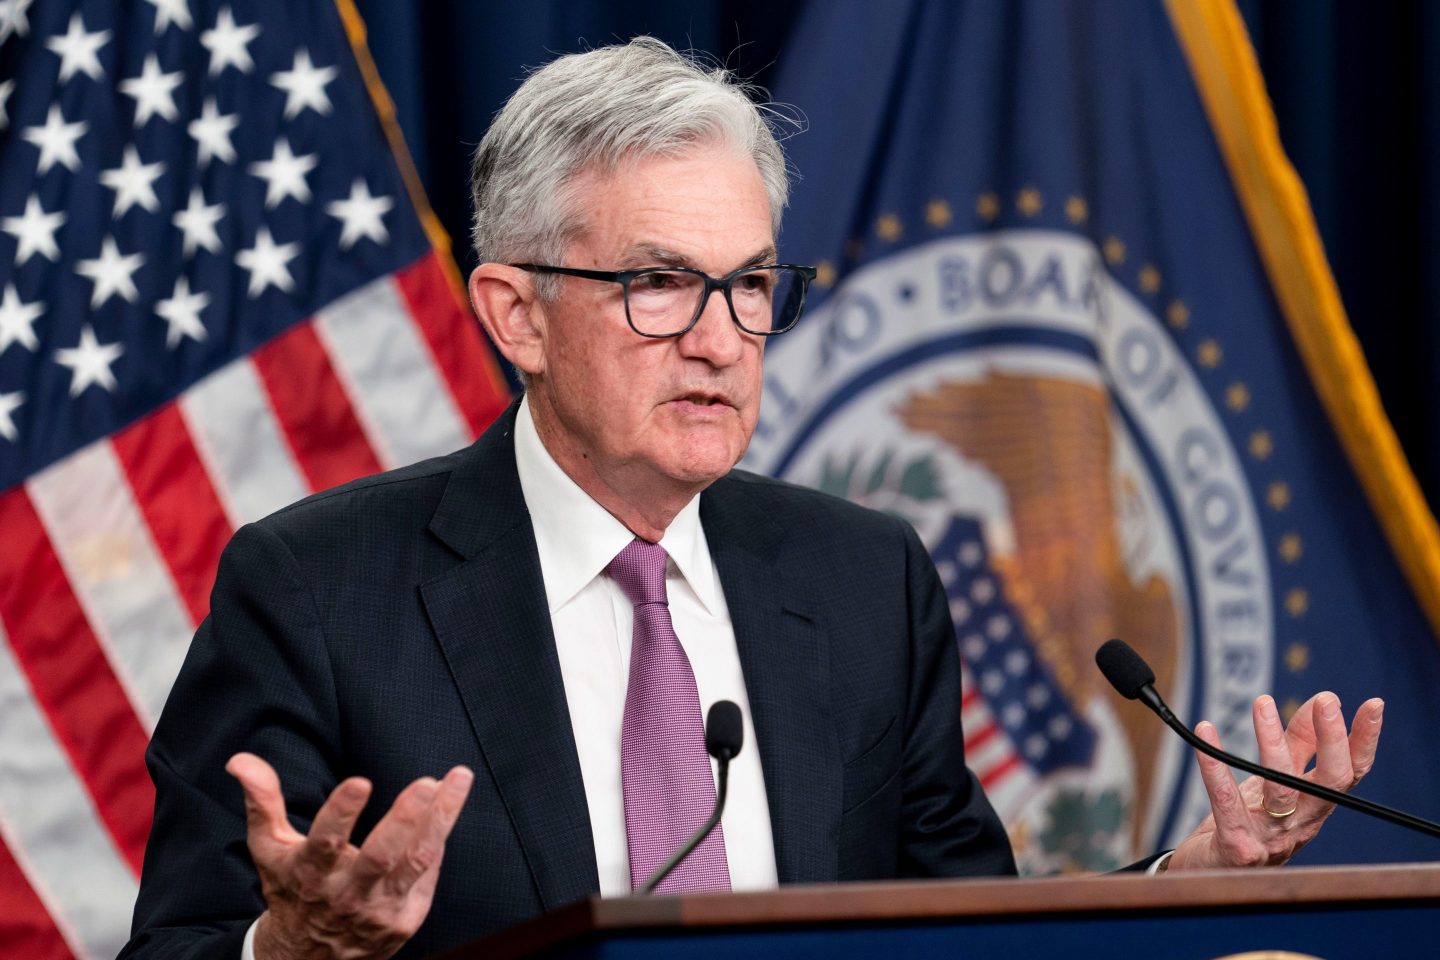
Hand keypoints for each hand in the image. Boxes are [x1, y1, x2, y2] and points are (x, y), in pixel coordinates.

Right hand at [226, 752, 473, 959]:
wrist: (306, 959)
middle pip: (380, 855)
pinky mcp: (404, 919)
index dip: (340, 812)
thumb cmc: (291, 890)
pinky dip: (439, 841)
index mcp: (310, 873)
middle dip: (405, 817)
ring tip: (458, 780)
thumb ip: (262, 802)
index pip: (325, 842)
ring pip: (415, 862)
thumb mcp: (269, 849)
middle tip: (426, 782)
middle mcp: (346, 894)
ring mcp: (378, 909)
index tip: (360, 781)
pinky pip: (428, 876)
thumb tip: (241, 761)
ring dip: (440, 819)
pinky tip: (448, 807)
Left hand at [1168, 692, 1382, 869]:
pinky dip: (1214, 767)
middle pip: (1329, 785)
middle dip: (1333, 741)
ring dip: (1273, 743)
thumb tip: (1321, 701)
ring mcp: (1270, 839)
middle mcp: (1299, 825)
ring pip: (1281, 789)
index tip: (1373, 705)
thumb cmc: (1245, 823)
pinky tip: (1205, 734)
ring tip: (1262, 702)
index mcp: (1314, 808)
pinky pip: (1226, 803)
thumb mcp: (1275, 782)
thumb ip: (1299, 745)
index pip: (1349, 774)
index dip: (1364, 741)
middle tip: (1328, 702)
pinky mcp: (1236, 847)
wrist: (1207, 874)